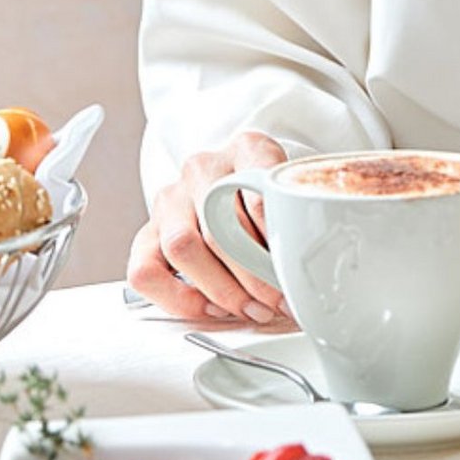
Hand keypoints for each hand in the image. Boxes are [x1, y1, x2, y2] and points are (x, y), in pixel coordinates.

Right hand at [127, 132, 288, 323]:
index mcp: (247, 150)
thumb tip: (313, 272)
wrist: (237, 183)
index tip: (292, 264)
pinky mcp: (149, 234)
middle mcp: (202, 169)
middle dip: (254, 277)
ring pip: (183, 247)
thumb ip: (305, 216)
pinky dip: (180, 299)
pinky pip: (146, 272)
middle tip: (280, 302)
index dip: (272, 232)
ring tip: (253, 309)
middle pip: (219, 227)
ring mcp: (171, 200)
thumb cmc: (273, 198)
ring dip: (223, 290)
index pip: (257, 189)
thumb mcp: (297, 194)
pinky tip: (212, 308)